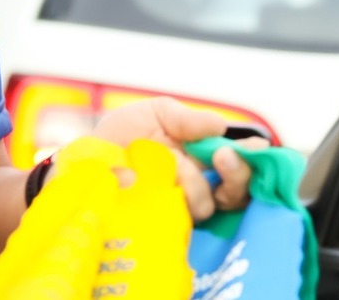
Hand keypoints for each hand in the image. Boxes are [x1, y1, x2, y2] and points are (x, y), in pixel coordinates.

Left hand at [90, 97, 253, 221]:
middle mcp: (198, 183)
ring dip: (198, 185)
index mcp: (201, 155)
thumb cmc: (122, 134)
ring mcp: (180, 206)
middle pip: (237, 189)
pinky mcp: (161, 224)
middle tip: (222, 157)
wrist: (84, 159)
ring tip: (174, 168)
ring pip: (209, 205)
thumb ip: (188, 119)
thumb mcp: (156, 113)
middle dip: (238, 173)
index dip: (252, 157)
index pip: (239, 161)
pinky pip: (180, 222)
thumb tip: (221, 126)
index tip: (254, 148)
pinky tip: (160, 186)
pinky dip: (175, 202)